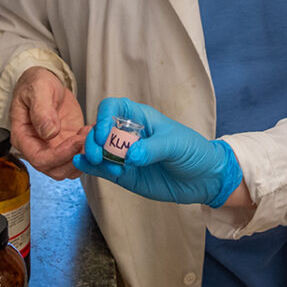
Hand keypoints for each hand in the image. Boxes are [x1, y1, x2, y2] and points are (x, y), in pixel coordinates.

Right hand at [9, 66, 88, 179]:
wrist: (45, 83)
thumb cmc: (36, 84)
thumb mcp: (38, 89)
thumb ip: (41, 110)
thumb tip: (49, 133)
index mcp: (23, 137)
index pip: (39, 158)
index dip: (59, 155)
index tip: (76, 141)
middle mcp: (37, 148)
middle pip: (55, 170)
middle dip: (74, 159)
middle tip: (89, 139)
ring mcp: (53, 148)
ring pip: (69, 168)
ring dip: (84, 157)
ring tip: (92, 134)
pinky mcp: (68, 144)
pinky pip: (79, 157)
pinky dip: (89, 151)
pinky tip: (94, 133)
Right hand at [73, 97, 242, 207]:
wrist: (204, 179)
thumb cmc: (193, 152)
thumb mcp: (176, 145)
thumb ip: (153, 148)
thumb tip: (131, 156)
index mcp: (141, 118)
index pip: (113, 108)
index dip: (103, 116)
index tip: (103, 132)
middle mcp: (128, 135)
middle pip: (99, 130)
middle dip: (93, 140)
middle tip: (98, 155)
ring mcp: (124, 155)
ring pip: (97, 150)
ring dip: (91, 155)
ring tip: (102, 166)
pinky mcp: (124, 174)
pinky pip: (102, 169)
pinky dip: (89, 167)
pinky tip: (82, 166)